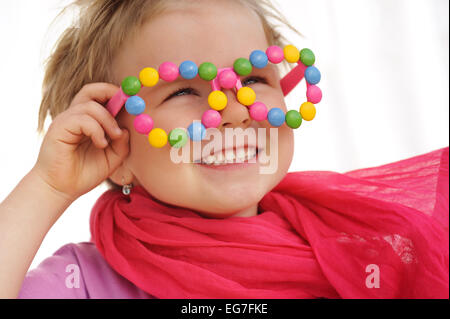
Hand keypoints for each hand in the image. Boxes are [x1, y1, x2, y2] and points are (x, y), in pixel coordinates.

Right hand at [32, 83, 129, 201]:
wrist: (62, 190)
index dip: (116, 95)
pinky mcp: (59, 128)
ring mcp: (66, 121)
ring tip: (113, 138)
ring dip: (108, 121)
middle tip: (127, 104)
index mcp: (87, 120)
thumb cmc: (84, 173)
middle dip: (110, 92)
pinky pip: (82, 119)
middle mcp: (75, 117)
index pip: (99, 96)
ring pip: (90, 106)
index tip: (132, 101)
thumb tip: (127, 129)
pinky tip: (101, 144)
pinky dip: (97, 130)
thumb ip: (122, 144)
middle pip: (90, 90)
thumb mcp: (112, 158)